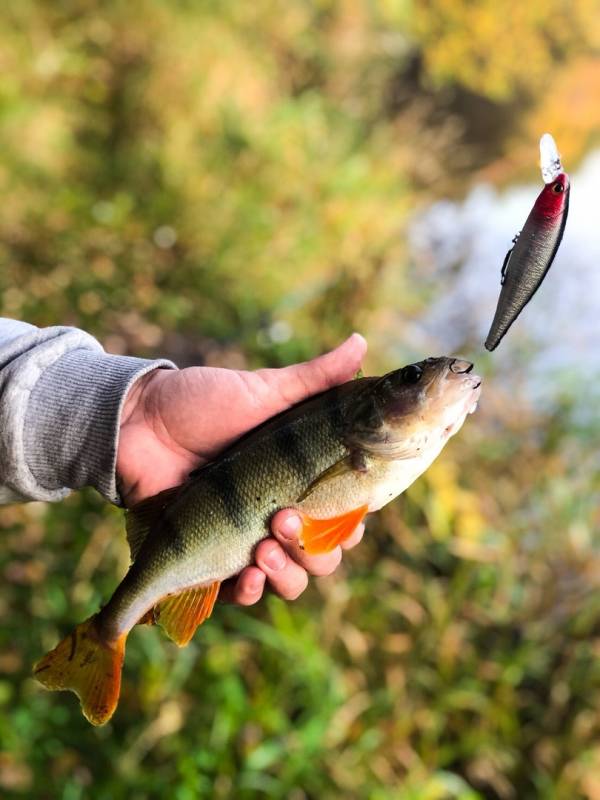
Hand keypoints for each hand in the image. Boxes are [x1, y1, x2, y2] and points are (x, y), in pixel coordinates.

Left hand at [117, 333, 366, 604]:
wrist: (139, 421)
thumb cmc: (203, 403)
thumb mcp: (263, 390)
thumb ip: (315, 378)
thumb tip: (361, 342)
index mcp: (300, 482)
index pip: (345, 518)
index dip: (352, 525)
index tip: (349, 515)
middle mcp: (280, 515)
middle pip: (323, 557)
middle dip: (314, 551)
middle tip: (284, 519)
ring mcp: (246, 539)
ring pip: (290, 581)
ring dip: (287, 574)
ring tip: (263, 549)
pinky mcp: (210, 558)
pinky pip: (240, 594)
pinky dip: (251, 592)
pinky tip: (248, 575)